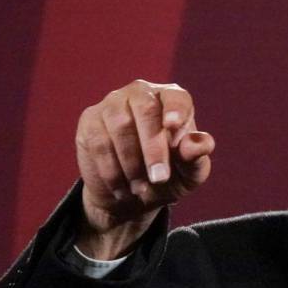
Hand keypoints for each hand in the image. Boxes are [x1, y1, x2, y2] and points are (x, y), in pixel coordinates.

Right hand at [74, 80, 214, 257]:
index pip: (176, 97)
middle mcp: (141, 94)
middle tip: (159, 178)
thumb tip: (197, 144)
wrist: (132, 194)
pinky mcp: (90, 121)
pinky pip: (99, 143)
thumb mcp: (189, 173)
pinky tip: (122, 188)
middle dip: (153, 147)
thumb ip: (197, 157)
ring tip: (141, 188)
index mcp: (172, 99)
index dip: (175, 109)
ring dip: (132, 163)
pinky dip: (112, 170)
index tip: (173, 126)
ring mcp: (112, 104)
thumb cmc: (170, 176)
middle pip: (146, 110)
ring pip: (120, 127)